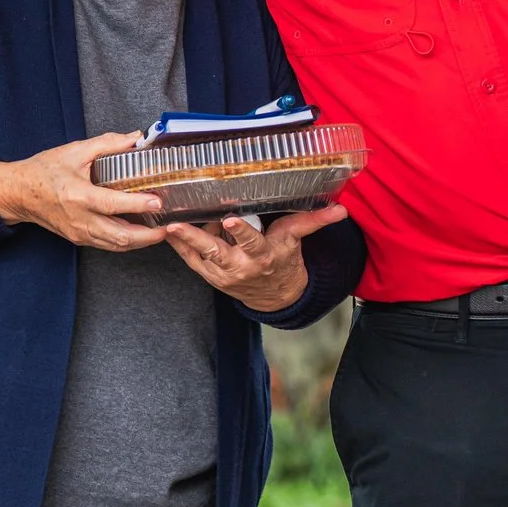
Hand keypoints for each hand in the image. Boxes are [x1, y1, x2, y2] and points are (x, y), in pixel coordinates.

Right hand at [0, 134, 164, 250]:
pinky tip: (141, 233)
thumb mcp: (75, 151)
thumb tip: (135, 138)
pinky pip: (107, 245)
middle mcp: (80, 219)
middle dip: (148, 236)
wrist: (17, 193)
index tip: (158, 201)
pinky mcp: (79, 238)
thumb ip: (107, 144)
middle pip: (120, 236)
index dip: (138, 204)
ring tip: (161, 231)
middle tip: (169, 227)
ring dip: (141, 242)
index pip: (113, 204)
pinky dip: (127, 242)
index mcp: (78, 195)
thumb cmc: (43, 171)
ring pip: (116, 245)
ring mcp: (79, 232)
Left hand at [163, 206, 345, 313]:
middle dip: (197, 238)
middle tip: (177, 225)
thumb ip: (314, 221)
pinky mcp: (210, 276)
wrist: (276, 296)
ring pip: (199, 256)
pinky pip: (191, 260)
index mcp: (264, 255)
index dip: (241, 232)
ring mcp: (222, 273)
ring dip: (181, 240)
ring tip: (166, 223)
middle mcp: (240, 266)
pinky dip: (179, 246)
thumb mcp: (296, 239)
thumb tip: (341, 210)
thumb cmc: (284, 259)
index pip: (252, 243)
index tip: (230, 220)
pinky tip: (166, 229)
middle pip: (216, 252)